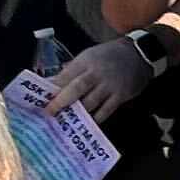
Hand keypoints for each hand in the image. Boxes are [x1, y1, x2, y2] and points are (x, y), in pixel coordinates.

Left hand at [34, 34, 152, 123]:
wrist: (138, 54)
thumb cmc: (108, 56)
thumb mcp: (89, 56)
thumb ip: (73, 70)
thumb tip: (53, 86)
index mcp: (86, 60)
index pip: (66, 75)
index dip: (53, 88)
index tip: (41, 99)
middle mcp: (97, 72)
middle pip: (77, 89)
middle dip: (61, 102)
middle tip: (50, 113)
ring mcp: (110, 85)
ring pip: (91, 102)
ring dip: (77, 113)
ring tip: (65, 122)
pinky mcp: (121, 95)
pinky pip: (106, 111)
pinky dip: (96, 119)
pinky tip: (87, 124)